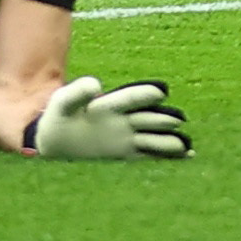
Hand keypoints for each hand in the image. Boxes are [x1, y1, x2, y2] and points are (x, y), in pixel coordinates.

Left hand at [29, 77, 191, 160]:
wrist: (54, 141)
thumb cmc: (58, 117)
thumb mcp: (62, 102)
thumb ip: (77, 92)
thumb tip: (96, 85)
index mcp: (108, 104)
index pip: (129, 98)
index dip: (143, 95)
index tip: (159, 91)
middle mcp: (122, 120)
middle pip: (146, 118)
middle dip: (161, 119)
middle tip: (178, 120)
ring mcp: (126, 137)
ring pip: (152, 138)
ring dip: (168, 140)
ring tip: (186, 144)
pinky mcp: (126, 153)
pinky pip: (150, 154)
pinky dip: (167, 156)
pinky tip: (185, 156)